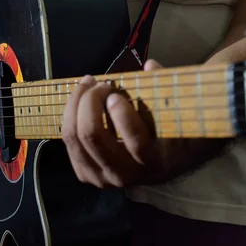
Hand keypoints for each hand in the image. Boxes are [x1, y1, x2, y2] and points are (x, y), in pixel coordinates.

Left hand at [62, 60, 228, 188]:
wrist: (165, 164)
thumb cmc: (171, 132)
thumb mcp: (176, 112)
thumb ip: (165, 89)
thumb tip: (150, 66)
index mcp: (154, 161)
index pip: (137, 143)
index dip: (122, 114)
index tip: (116, 94)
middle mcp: (126, 175)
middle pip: (92, 136)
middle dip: (89, 101)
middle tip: (98, 83)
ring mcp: (102, 178)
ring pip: (74, 138)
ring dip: (75, 105)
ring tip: (87, 85)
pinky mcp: (86, 173)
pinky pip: (68, 142)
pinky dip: (70, 117)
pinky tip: (81, 101)